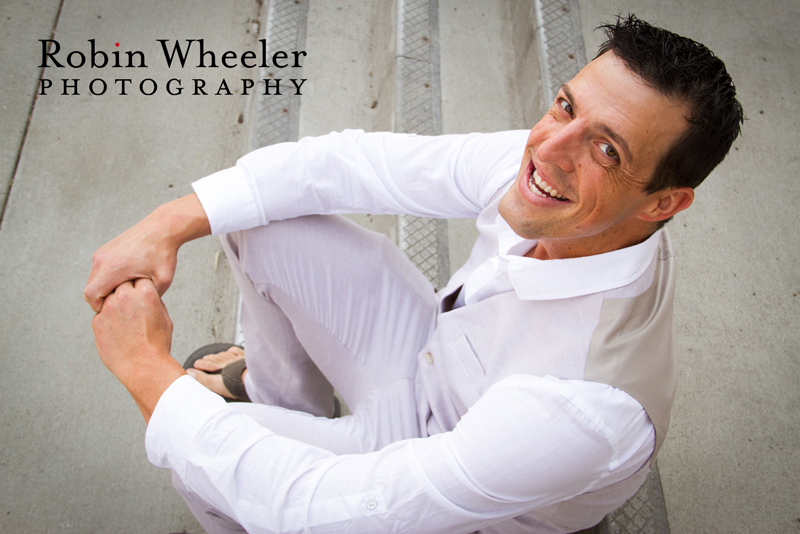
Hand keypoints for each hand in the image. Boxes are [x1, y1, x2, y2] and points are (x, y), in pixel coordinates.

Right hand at [84, 193, 210, 311]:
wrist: (162, 228)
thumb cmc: (163, 254)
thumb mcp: (161, 282)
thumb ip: (146, 299)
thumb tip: (136, 313)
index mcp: (113, 268)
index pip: (91, 296)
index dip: (101, 308)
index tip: (118, 310)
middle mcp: (102, 259)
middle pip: (90, 290)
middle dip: (103, 300)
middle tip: (123, 304)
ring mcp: (101, 253)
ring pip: (94, 280)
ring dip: (105, 288)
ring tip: (127, 291)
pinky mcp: (104, 249)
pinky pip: (99, 270)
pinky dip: (107, 278)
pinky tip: (126, 279)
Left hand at [92, 278, 184, 422]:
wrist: (143, 367)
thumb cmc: (157, 344)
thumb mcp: (164, 317)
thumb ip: (153, 301)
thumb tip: (144, 294)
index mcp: (145, 293)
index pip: (140, 277)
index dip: (141, 284)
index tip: (141, 291)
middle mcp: (125, 296)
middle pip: (121, 282)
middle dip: (126, 289)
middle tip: (132, 303)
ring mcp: (108, 309)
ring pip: (108, 297)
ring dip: (115, 303)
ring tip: (125, 320)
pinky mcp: (97, 322)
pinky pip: (101, 314)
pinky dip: (108, 319)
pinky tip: (118, 331)